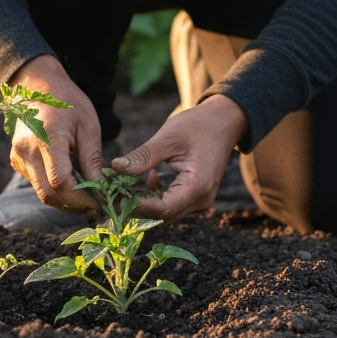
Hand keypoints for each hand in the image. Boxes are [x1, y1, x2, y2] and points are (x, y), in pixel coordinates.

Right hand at [7, 55, 102, 213]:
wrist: (37, 86)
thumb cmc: (67, 103)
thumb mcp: (88, 126)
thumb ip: (92, 159)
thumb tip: (103, 189)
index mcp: (47, 138)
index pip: (60, 182)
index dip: (81, 198)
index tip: (101, 203)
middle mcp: (27, 151)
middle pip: (48, 195)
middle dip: (74, 206)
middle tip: (97, 207)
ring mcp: (18, 157)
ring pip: (42, 193)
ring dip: (65, 201)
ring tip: (88, 198)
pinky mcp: (17, 161)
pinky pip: (36, 184)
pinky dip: (55, 191)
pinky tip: (72, 185)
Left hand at [111, 95, 247, 221]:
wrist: (223, 121)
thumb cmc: (198, 125)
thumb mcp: (168, 137)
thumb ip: (143, 156)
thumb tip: (115, 168)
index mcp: (197, 187)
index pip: (162, 209)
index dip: (136, 207)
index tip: (113, 197)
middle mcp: (201, 200)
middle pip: (163, 216)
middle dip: (136, 207)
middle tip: (112, 193)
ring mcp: (201, 201)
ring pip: (166, 213)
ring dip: (145, 202)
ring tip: (127, 183)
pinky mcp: (196, 197)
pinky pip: (172, 205)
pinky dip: (155, 197)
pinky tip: (149, 177)